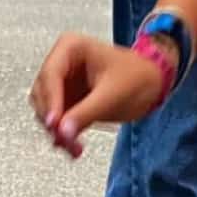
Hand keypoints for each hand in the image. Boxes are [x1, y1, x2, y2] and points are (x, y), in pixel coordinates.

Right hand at [29, 32, 167, 156]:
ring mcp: (63, 84)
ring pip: (46, 111)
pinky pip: (57, 122)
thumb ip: (84, 114)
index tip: (53, 124)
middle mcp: (62, 64)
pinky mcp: (68, 102)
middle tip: (66, 141)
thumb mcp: (111, 96)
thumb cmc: (137, 77)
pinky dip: (63, 135)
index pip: (50, 75)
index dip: (49, 101)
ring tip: (74, 148)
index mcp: (70, 48)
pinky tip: (74, 147)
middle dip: (54, 120)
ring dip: (57, 132)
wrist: (153, 83)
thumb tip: (62, 132)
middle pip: (43, 95)